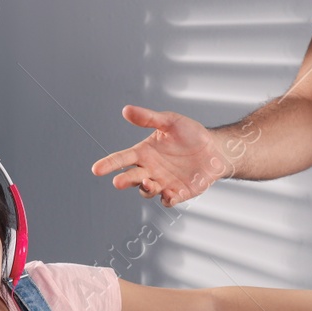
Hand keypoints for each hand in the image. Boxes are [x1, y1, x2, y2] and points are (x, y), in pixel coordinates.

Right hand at [91, 105, 226, 206]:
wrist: (215, 149)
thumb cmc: (191, 134)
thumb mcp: (170, 122)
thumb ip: (148, 118)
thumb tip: (126, 110)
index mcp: (144, 153)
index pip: (121, 159)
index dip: (108, 164)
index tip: (96, 169)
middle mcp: (150, 170)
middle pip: (131, 178)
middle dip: (124, 180)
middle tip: (118, 181)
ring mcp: (163, 183)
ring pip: (147, 191)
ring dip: (146, 189)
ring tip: (149, 182)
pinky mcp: (178, 193)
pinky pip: (169, 200)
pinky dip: (167, 199)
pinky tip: (169, 194)